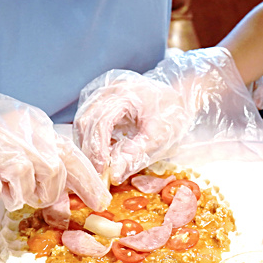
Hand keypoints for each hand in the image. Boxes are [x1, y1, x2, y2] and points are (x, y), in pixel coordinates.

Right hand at [0, 92, 108, 218]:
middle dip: (51, 192)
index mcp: (20, 119)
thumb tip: (65, 182)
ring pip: (24, 182)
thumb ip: (28, 152)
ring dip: (17, 196)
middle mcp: (7, 128)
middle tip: (43, 203)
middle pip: (51, 168)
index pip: (66, 148)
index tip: (100, 198)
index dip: (87, 177)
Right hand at [74, 47, 262, 182]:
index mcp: (125, 92)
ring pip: (82, 119)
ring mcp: (103, 89)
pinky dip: (91, 138)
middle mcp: (109, 87)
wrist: (180, 95)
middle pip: (85, 119)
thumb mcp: (159, 137)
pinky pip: (88, 118)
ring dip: (87, 145)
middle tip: (96, 175)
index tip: (100, 173)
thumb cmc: (173, 114)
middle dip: (88, 150)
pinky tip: (101, 154)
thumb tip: (113, 175)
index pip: (100, 121)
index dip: (97, 149)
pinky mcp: (101, 97)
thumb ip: (135, 154)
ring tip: (98, 167)